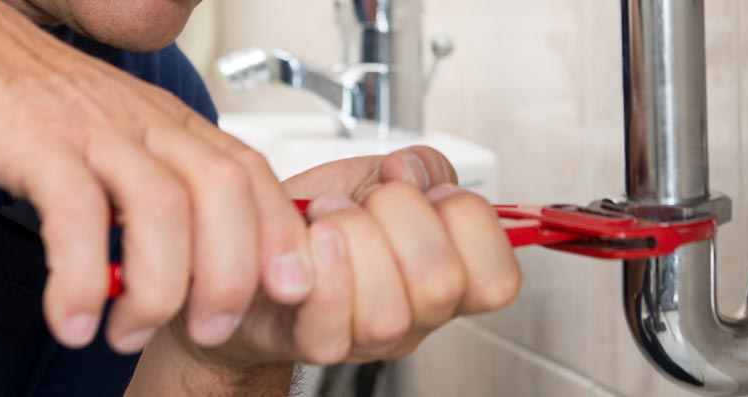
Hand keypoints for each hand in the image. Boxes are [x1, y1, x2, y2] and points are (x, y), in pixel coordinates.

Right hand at [0, 0, 312, 351]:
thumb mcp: (113, 142)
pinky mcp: (32, 141)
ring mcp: (91, 129)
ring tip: (128, 334)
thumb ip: (156, 192)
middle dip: (230, 273)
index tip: (289, 289)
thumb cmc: (23, 104)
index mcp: (170, 124)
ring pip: (161, 207)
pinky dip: (79, 277)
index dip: (280, 235)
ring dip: (156, 288)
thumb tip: (198, 262)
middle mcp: (142, 123)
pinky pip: (73, 214)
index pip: (253, 175)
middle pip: (223, 193)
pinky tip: (71, 319)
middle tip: (209, 330)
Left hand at [169, 146, 521, 367]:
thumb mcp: (378, 175)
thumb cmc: (316, 217)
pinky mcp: (312, 342)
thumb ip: (422, 167)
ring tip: (330, 216)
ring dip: (354, 239)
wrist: (248, 244)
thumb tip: (416, 173)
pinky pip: (332, 322)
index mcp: (448, 278)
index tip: (429, 191)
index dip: (470, 221)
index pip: (499, 279)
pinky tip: (313, 234)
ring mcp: (366, 339)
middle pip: (442, 285)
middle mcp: (415, 317)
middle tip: (372, 200)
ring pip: (389, 312)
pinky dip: (323, 265)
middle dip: (403, 217)